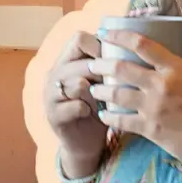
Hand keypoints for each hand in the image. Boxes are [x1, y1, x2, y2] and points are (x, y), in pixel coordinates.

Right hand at [44, 31, 108, 173]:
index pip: (79, 38)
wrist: (85, 143)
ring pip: (77, 83)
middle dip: (101, 72)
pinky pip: (76, 106)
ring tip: (103, 99)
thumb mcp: (101, 82)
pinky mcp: (53, 115)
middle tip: (114, 84)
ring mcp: (50, 95)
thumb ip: (106, 65)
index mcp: (66, 60)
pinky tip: (92, 113)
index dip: (99, 46)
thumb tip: (131, 47)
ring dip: (96, 92)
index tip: (114, 59)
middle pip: (80, 60)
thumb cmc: (98, 107)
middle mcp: (54, 74)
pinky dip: (89, 109)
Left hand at [87, 29, 181, 168]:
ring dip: (100, 89)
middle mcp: (162, 84)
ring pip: (116, 92)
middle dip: (100, 64)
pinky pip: (121, 119)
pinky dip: (108, 116)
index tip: (105, 34)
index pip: (141, 44)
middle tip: (92, 63)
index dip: (119, 36)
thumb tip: (178, 44)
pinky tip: (103, 114)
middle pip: (121, 67)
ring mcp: (154, 107)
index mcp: (176, 68)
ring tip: (93, 87)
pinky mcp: (150, 129)